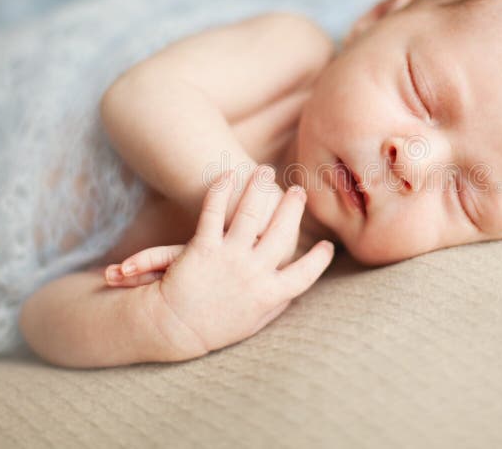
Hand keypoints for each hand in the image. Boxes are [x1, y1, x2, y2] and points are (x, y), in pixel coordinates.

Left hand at [118, 166, 334, 355]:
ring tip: (266, 171)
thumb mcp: (250, 324)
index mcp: (268, 295)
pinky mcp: (203, 248)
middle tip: (298, 191)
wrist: (172, 330)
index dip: (319, 260)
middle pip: (282, 232)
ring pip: (250, 214)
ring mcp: (229, 259)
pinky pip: (213, 212)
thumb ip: (274, 306)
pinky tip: (229, 174)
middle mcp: (253, 274)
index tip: (328, 246)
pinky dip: (221, 190)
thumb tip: (293, 292)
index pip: (304, 274)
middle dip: (293, 208)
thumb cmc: (213, 329)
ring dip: (260, 188)